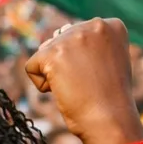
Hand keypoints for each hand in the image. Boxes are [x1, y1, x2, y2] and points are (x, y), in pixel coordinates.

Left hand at [24, 18, 142, 143]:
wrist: (110, 119)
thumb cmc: (109, 98)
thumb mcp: (107, 61)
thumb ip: (87, 45)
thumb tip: (54, 37)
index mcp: (111, 25)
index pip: (77, 36)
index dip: (83, 61)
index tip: (100, 75)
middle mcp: (94, 24)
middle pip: (59, 43)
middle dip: (67, 66)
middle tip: (88, 83)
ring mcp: (73, 37)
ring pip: (44, 54)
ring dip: (55, 75)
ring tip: (77, 86)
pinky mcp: (52, 53)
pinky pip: (31, 67)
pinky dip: (42, 85)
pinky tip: (64, 91)